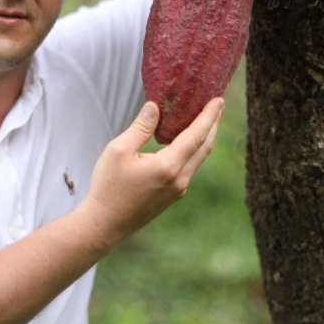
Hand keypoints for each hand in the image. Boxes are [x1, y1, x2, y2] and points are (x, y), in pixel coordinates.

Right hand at [81, 98, 223, 245]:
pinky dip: (194, 151)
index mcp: (168, 166)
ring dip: (205, 138)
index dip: (209, 116)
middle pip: (204, 147)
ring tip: (207, 121)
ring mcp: (178, 190)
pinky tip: (187, 143)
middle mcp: (179, 179)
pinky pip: (189, 168)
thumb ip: (140, 127)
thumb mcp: (118, 150)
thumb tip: (155, 106)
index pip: (196, 136)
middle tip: (218, 106)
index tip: (219, 100)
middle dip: (213, 124)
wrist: (104, 224)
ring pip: (198, 159)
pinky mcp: (172, 196)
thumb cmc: (108, 186)